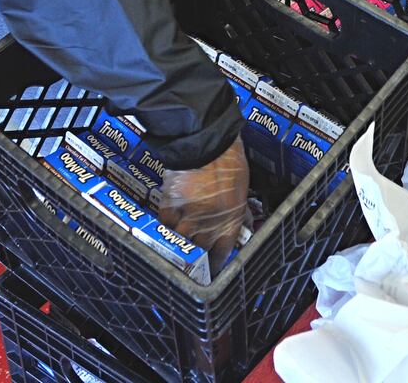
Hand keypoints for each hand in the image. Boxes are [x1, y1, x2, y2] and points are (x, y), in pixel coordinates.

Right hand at [157, 136, 249, 267]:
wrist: (206, 142)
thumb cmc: (229, 158)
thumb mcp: (242, 185)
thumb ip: (237, 206)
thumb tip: (239, 217)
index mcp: (231, 218)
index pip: (224, 250)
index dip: (218, 261)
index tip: (214, 266)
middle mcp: (209, 223)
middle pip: (201, 252)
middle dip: (199, 259)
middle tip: (194, 262)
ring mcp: (187, 217)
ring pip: (180, 243)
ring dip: (180, 244)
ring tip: (177, 247)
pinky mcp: (169, 206)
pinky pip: (165, 224)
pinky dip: (166, 226)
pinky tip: (166, 227)